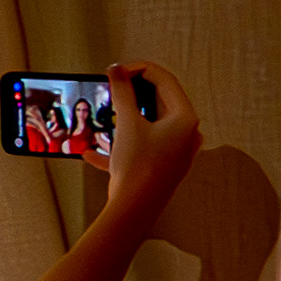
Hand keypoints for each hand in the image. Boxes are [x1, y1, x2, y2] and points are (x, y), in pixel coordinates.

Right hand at [99, 59, 204, 202]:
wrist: (135, 211)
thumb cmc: (137, 167)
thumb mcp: (127, 124)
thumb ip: (122, 93)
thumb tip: (116, 70)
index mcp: (185, 118)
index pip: (164, 80)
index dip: (138, 70)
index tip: (114, 72)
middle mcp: (186, 132)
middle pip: (159, 101)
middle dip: (131, 95)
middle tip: (110, 90)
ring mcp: (176, 151)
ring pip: (149, 124)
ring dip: (125, 119)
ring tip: (104, 119)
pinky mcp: (163, 166)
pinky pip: (143, 147)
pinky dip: (123, 144)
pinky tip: (94, 152)